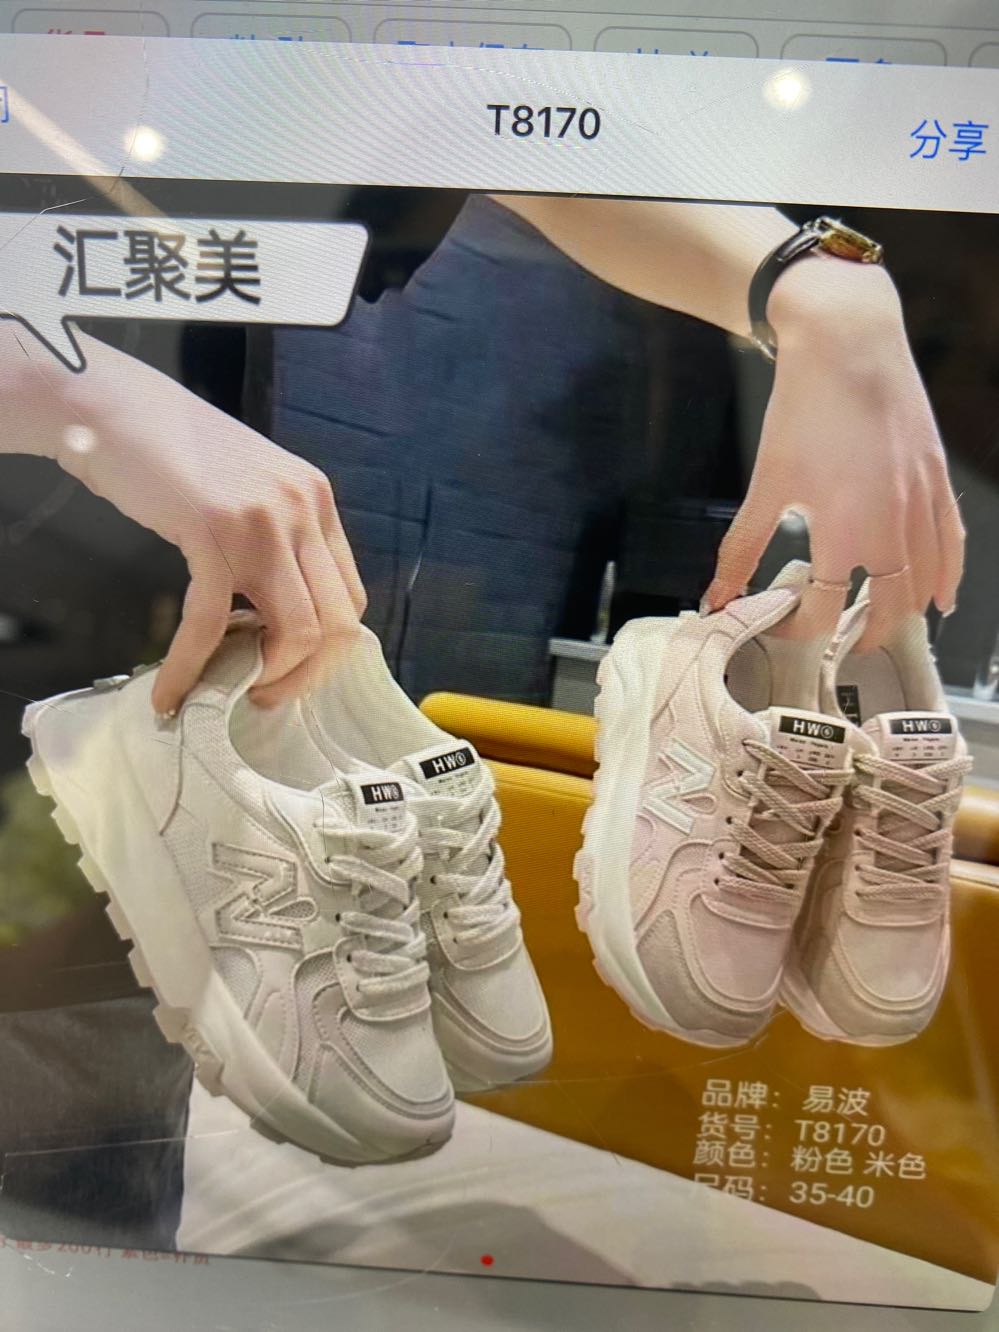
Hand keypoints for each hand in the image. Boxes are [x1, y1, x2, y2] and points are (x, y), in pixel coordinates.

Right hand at [45, 337, 365, 712]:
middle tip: (263, 694)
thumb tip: (271, 612)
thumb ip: (274, 538)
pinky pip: (213, 623)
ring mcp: (263, 522)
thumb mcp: (248, 488)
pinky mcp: (212, 534)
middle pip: (339, 623)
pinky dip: (190, 667)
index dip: (325, 648)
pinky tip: (171, 692)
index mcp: (316, 500)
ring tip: (229, 694)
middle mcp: (303, 510)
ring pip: (297, 631)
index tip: (287, 668)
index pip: (351, 597)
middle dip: (304, 675)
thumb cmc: (173, 450)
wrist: (113, 405)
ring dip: (267, 677)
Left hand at [703, 258, 963, 649]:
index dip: (799, 629)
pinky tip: (941, 596)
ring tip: (881, 625)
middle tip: (840, 646)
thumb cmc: (804, 410)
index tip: (781, 627)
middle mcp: (891, 527)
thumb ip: (742, 548)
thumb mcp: (767, 483)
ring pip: (924, 582)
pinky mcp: (936, 480)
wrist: (850, 343)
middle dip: (862, 634)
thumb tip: (715, 598)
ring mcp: (920, 505)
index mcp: (843, 532)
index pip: (823, 610)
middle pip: (886, 608)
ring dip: (904, 611)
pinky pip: (951, 542)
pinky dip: (946, 575)